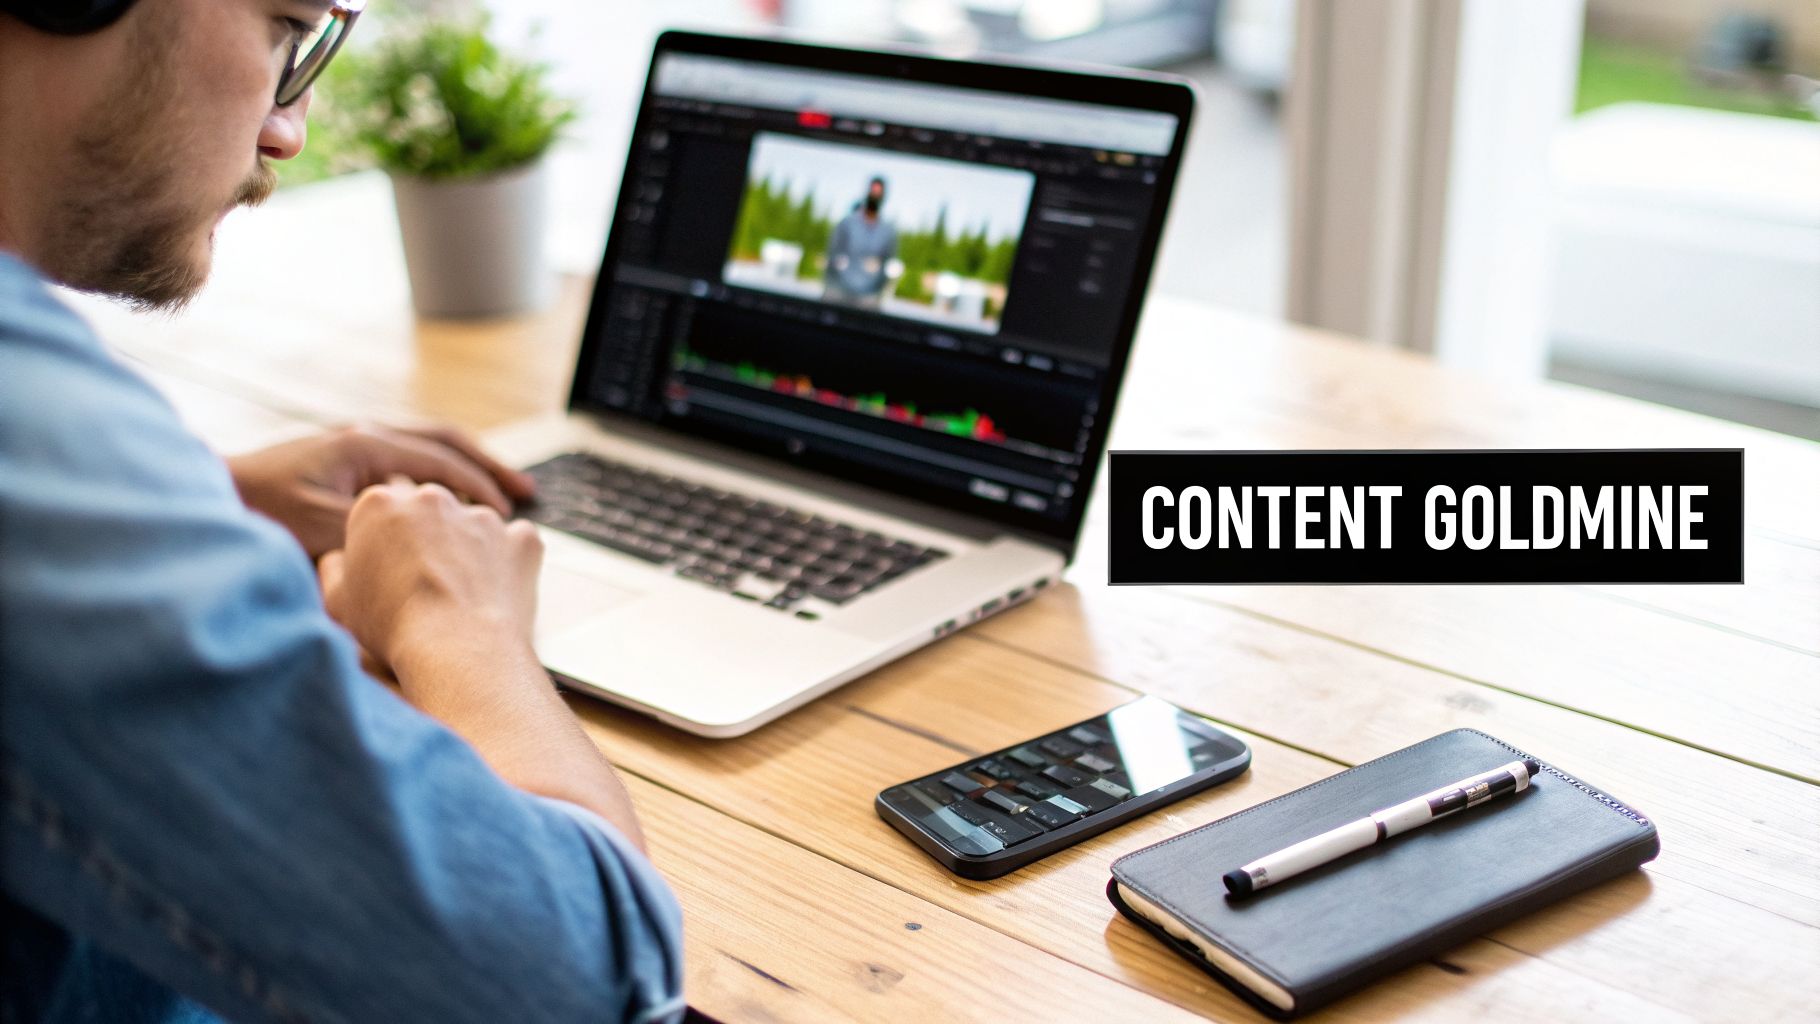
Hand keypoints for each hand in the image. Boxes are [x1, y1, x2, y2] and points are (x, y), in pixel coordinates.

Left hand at [226, 424, 534, 558]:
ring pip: (429, 446)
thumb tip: (423, 540)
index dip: (478, 488)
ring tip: (498, 493)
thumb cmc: (261, 510)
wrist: (215, 491)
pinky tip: (447, 504)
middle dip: (488, 466)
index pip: (440, 461)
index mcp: (366, 444)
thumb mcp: (321, 527)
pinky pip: (408, 460)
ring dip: (467, 467)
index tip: (504, 514)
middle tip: (523, 492)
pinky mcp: (345, 459)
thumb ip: (375, 531)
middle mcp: (366, 434)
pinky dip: (439, 477)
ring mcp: (355, 443)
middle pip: (446, 440)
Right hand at [317, 482, 543, 677]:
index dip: (388, 540)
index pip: (383, 508)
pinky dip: (510, 561)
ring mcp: (482, 516)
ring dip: (469, 548)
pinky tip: (496, 592)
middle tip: (427, 581)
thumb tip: (339, 559)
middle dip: (428, 536)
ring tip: (462, 593)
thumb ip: (333, 568)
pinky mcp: (522, 538)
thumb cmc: (392, 628)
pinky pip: (517, 542)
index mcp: (380, 504)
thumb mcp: (338, 602)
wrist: (456, 650)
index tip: (392, 568)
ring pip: (474, 524)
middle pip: (429, 509)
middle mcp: (433, 498)